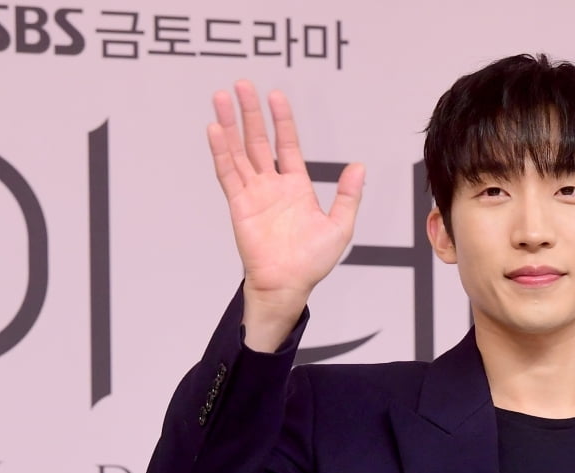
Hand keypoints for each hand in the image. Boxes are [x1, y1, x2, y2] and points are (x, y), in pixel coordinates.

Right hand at [207, 81, 364, 347]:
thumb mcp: (340, 226)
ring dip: (229, 125)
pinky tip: (215, 130)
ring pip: (238, 152)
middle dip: (251, 113)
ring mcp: (253, 194)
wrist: (288, 285)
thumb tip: (358, 166)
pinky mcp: (238, 205)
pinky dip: (221, 152)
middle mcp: (272, 185)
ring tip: (221, 98)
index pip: (287, 145)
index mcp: (296, 186)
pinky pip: (228, 174)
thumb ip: (348, 195)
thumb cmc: (312, 262)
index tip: (276, 96)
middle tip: (242, 85)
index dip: (282, 120)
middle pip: (258, 141)